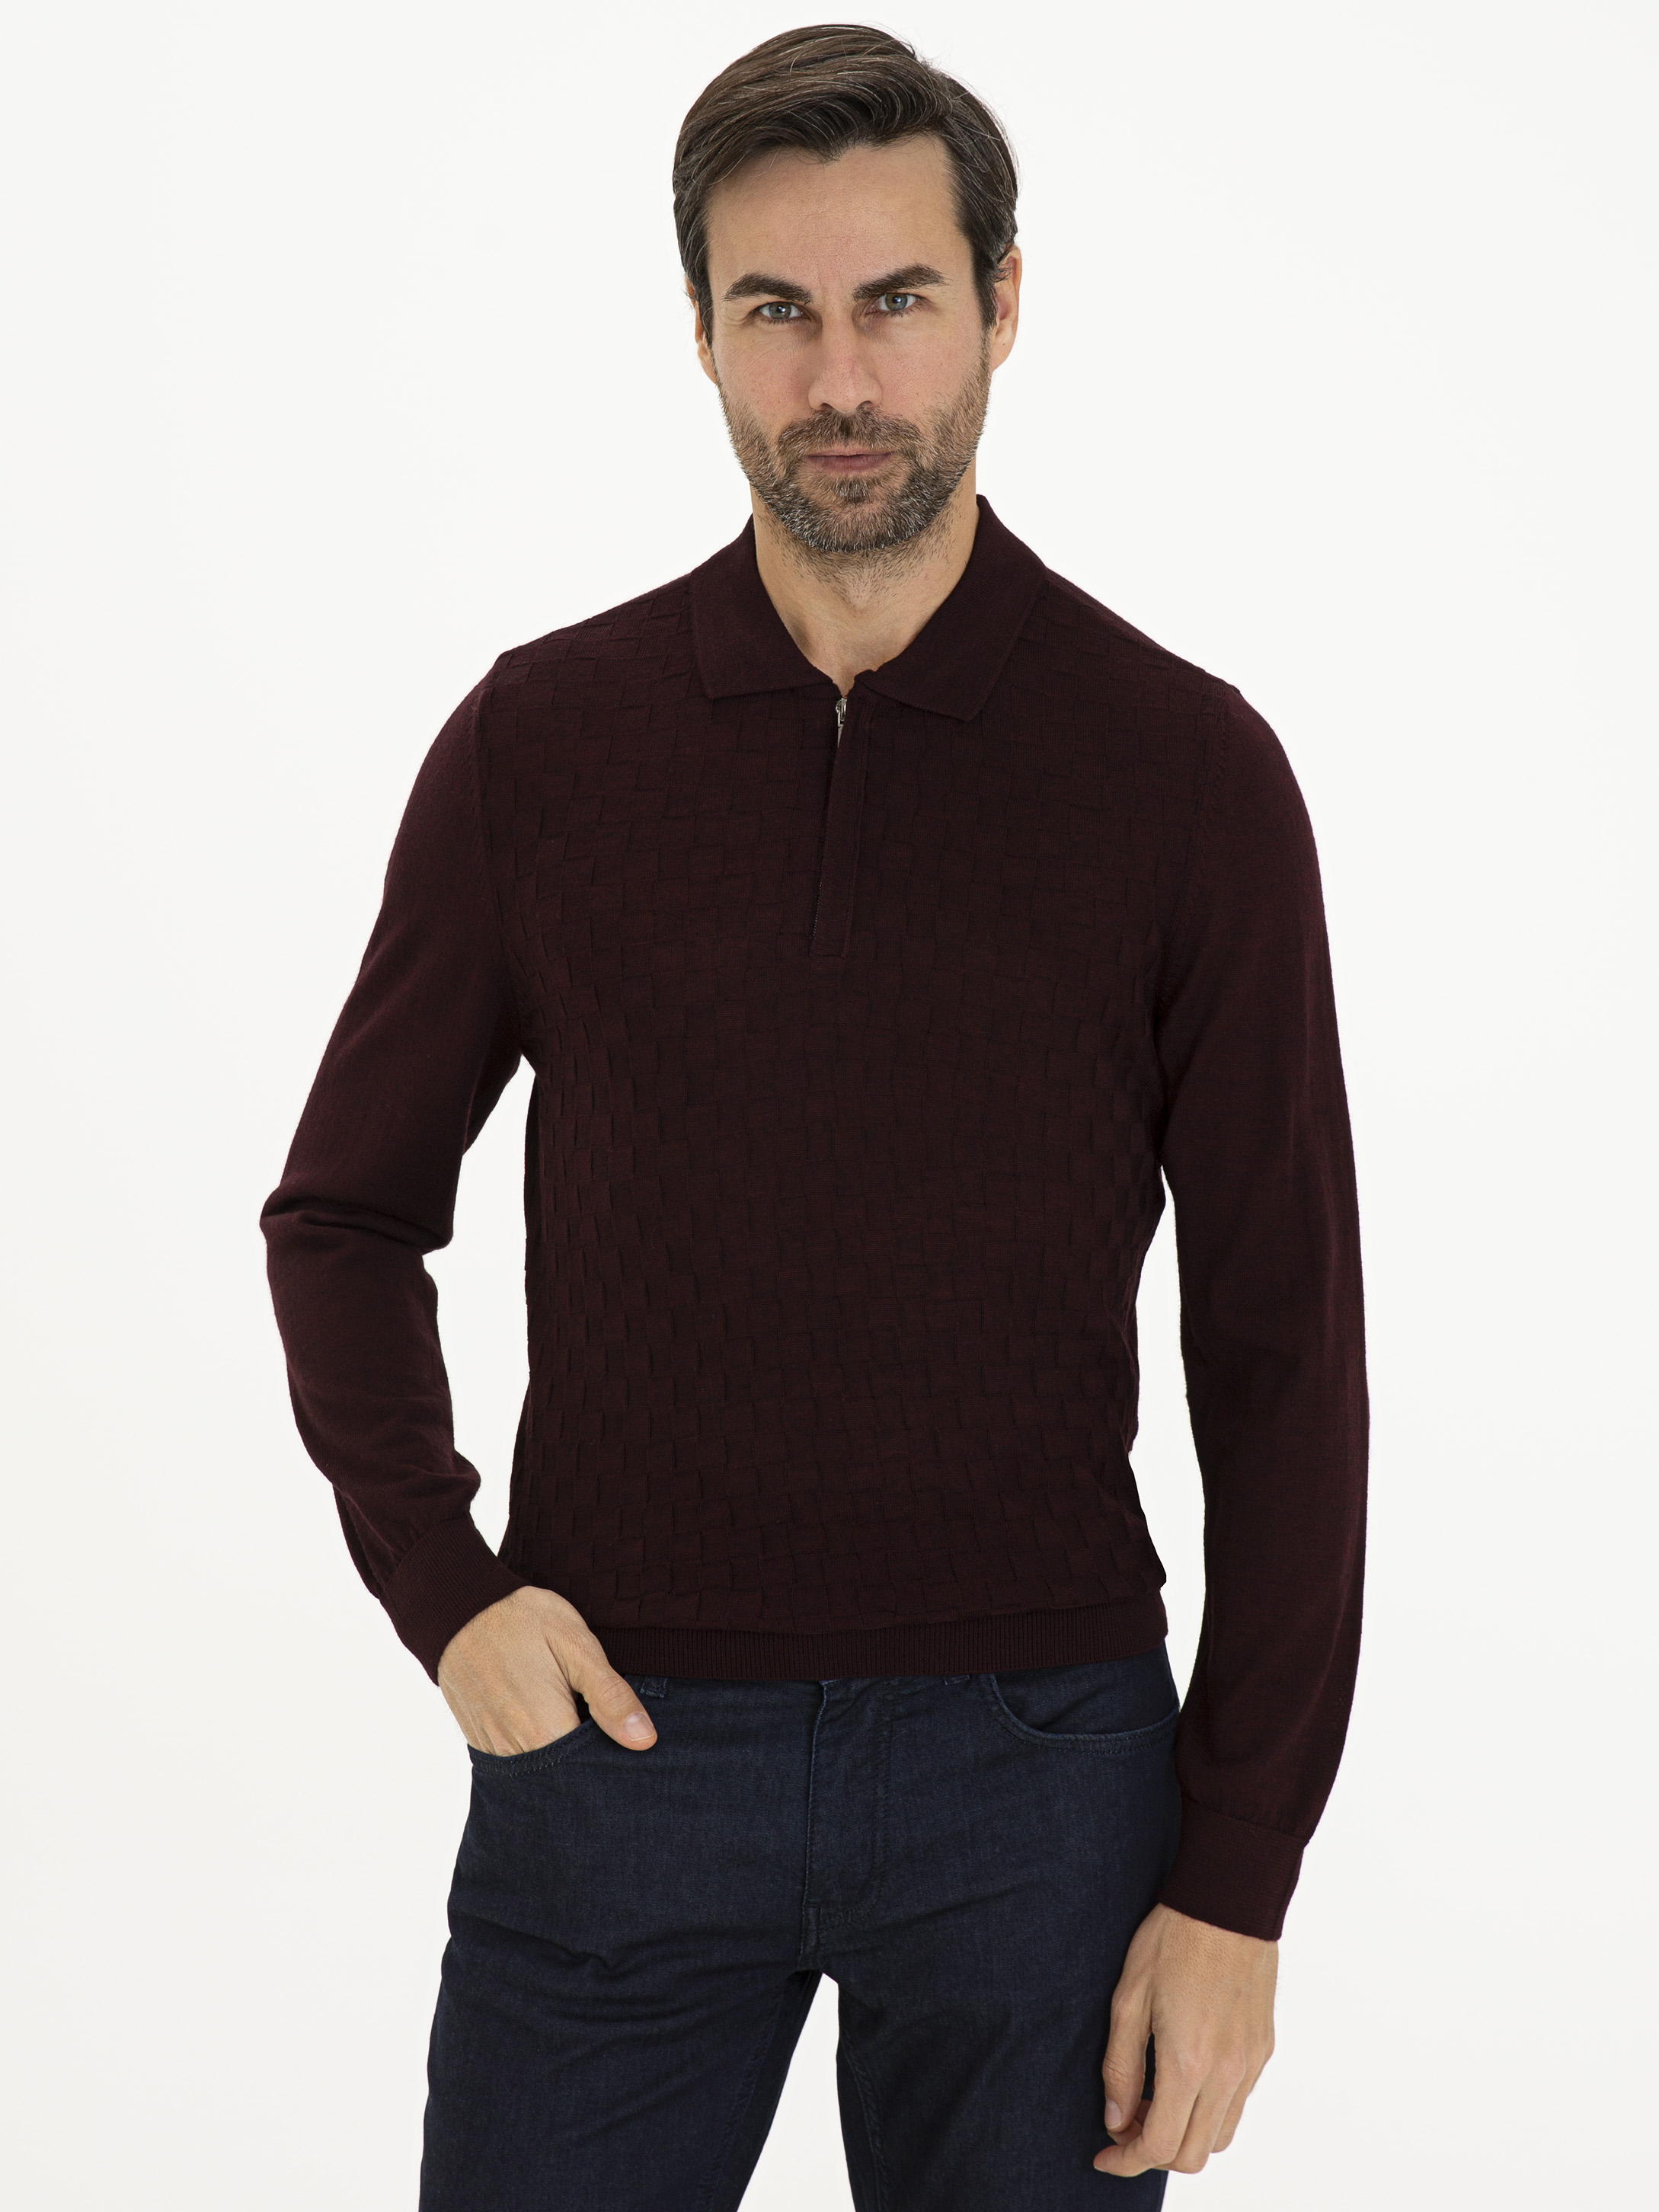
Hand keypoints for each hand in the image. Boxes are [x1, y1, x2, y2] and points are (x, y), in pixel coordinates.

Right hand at [436, 1586, 658, 1756]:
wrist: (459, 1610)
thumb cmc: (522, 1622)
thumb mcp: (576, 1646)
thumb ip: (610, 1696)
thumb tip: (644, 1740)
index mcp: (546, 1732)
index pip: (592, 1775)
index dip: (615, 1765)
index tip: (628, 1747)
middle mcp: (517, 1753)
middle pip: (566, 1782)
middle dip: (589, 1767)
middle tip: (604, 1732)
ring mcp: (495, 1750)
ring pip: (541, 1777)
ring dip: (563, 1761)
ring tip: (578, 1725)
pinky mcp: (481, 1742)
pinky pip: (517, 1764)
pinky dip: (538, 1753)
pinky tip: (551, 1727)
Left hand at [1093, 1903, 1276, 2178]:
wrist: (1228, 1901)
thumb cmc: (1173, 1940)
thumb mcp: (1128, 1998)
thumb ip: (1120, 2066)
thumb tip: (1116, 2119)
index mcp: (1188, 2062)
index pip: (1161, 2147)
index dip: (1128, 2160)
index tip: (1106, 2154)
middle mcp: (1227, 2073)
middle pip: (1193, 2155)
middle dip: (1154, 2152)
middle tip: (1125, 2123)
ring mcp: (1251, 2064)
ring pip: (1219, 2136)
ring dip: (1184, 2134)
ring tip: (1153, 2099)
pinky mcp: (1263, 2050)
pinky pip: (1238, 2104)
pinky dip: (1208, 2111)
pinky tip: (1183, 2077)